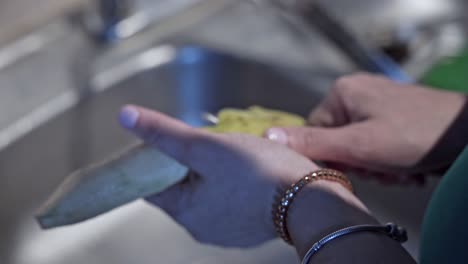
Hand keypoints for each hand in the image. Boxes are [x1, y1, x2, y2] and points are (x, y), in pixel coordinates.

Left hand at [118, 105, 366, 247]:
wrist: (311, 199)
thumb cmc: (258, 172)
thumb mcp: (207, 146)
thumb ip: (166, 133)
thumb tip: (126, 116)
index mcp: (185, 211)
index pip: (151, 184)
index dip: (153, 159)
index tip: (166, 140)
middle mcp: (200, 227)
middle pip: (179, 188)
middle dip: (187, 163)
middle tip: (206, 142)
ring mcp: (226, 231)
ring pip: (205, 193)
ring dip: (211, 173)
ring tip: (230, 153)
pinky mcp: (248, 227)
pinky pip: (228, 201)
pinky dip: (230, 185)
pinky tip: (246, 171)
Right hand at [266, 73, 466, 182]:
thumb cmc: (414, 135)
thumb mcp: (358, 144)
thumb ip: (312, 142)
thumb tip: (266, 135)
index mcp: (343, 92)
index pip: (314, 132)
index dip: (332, 156)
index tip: (356, 167)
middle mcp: (357, 93)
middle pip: (338, 141)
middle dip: (360, 163)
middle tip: (383, 169)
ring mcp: (378, 104)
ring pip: (359, 147)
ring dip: (377, 166)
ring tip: (400, 168)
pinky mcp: (395, 116)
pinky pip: (377, 144)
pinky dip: (390, 160)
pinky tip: (409, 165)